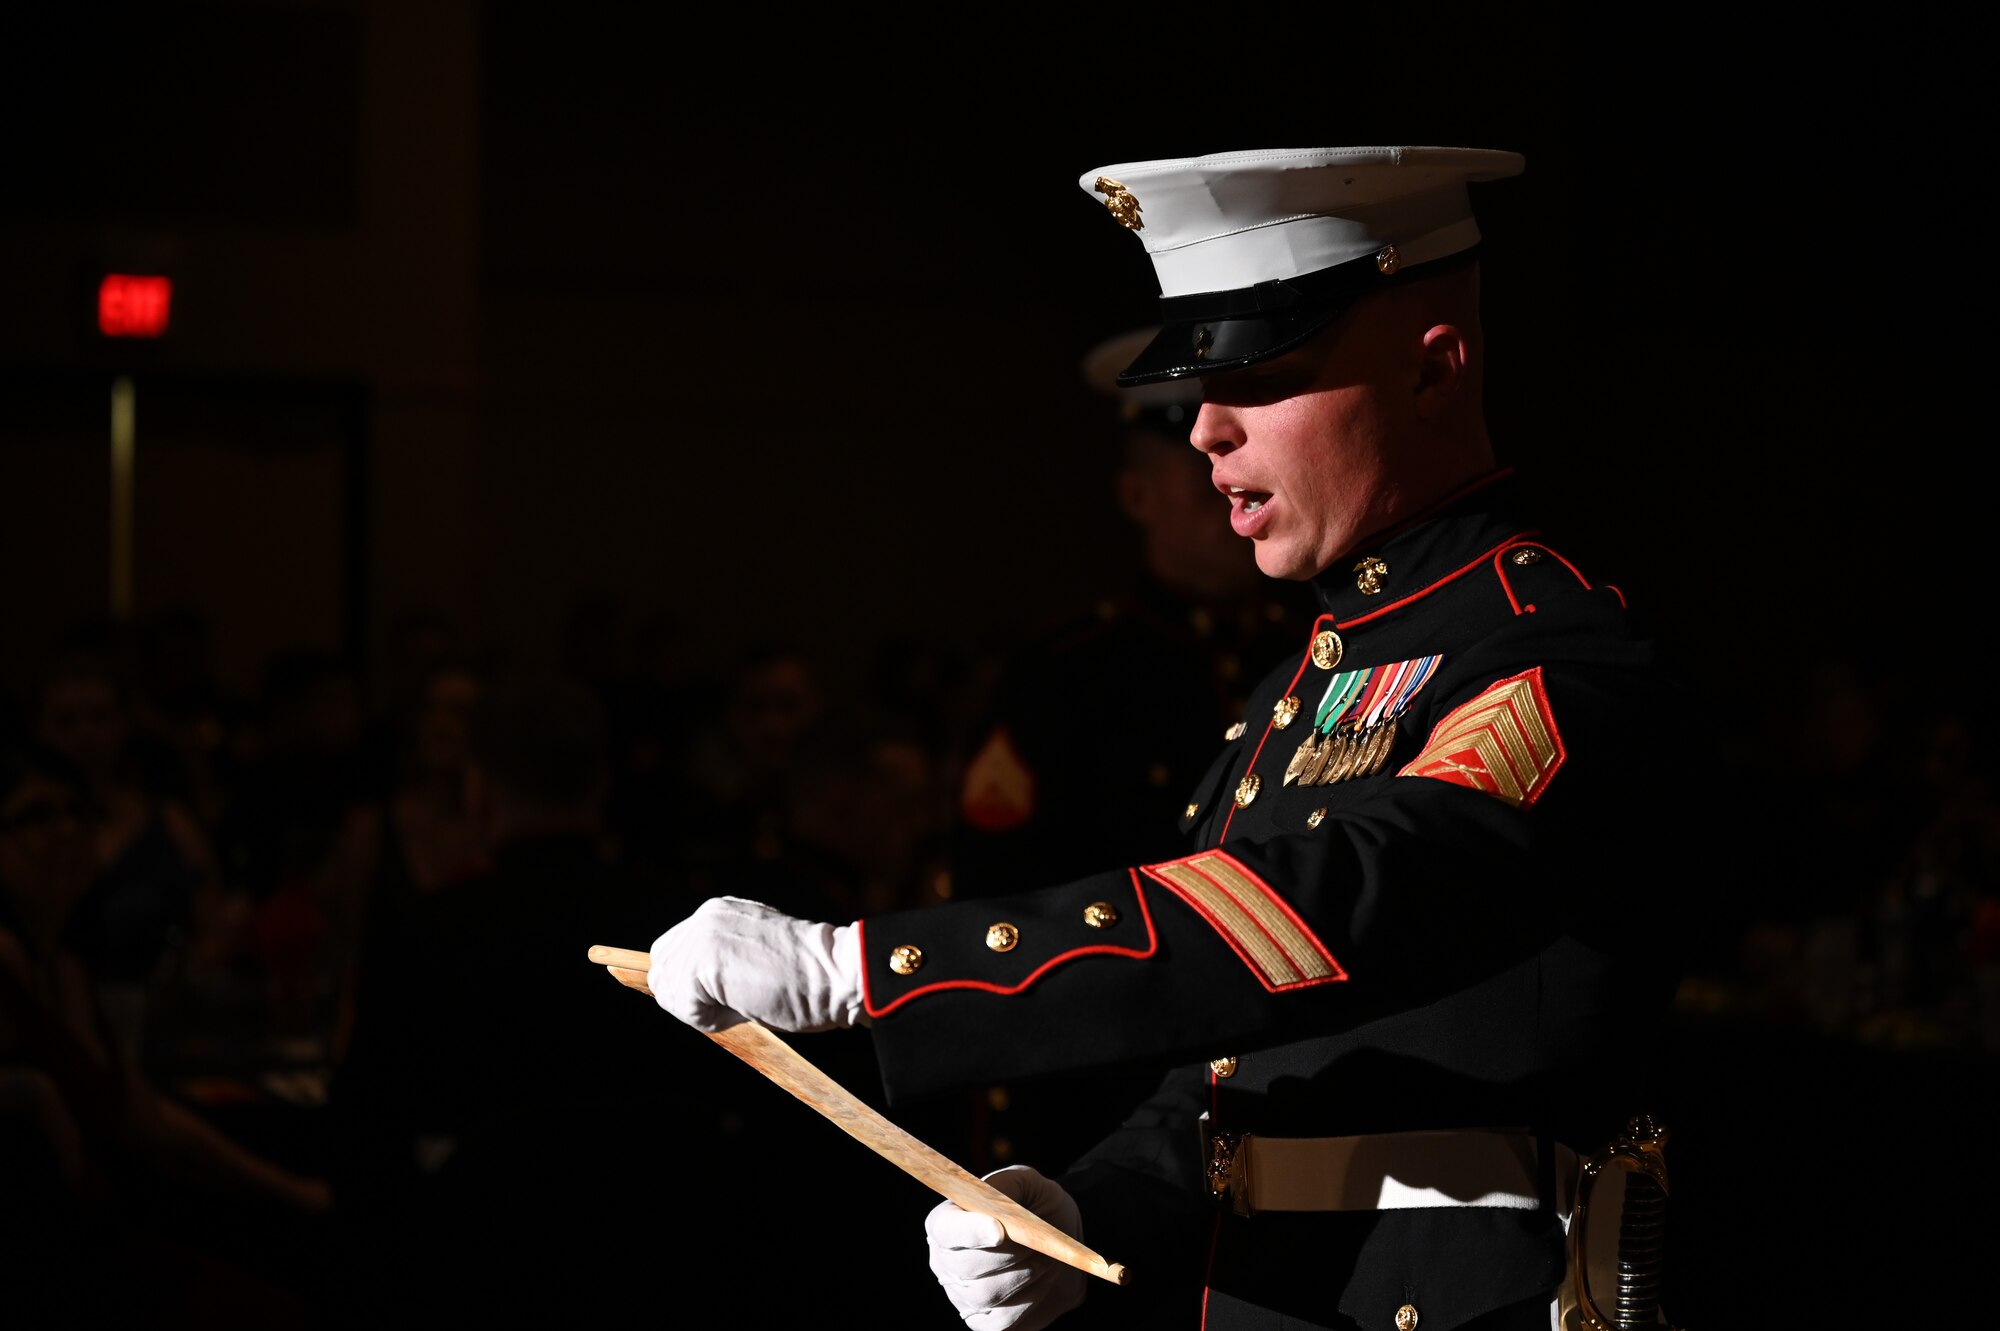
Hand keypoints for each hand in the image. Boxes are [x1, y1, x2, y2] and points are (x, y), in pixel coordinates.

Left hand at [647, 896, 864, 1033]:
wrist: (839, 975)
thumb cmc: (808, 979)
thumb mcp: (754, 959)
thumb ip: (719, 965)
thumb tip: (687, 994)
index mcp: (718, 913)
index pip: (671, 952)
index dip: (688, 983)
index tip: (724, 994)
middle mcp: (706, 917)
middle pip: (661, 971)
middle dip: (688, 996)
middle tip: (735, 1001)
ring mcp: (703, 936)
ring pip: (668, 990)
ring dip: (699, 1009)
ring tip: (743, 1002)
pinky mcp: (705, 961)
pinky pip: (682, 1005)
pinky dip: (707, 1019)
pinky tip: (744, 1006)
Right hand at [927, 1165, 1085, 1329]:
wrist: (1060, 1250)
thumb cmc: (1038, 1210)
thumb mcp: (1028, 1184)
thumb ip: (1009, 1184)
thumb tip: (994, 1199)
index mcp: (948, 1221)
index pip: (944, 1229)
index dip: (969, 1231)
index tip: (1000, 1229)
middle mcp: (946, 1260)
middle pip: (964, 1267)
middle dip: (1009, 1255)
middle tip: (1038, 1244)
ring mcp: (962, 1295)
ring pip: (986, 1295)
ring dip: (1025, 1276)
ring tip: (1045, 1259)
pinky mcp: (984, 1321)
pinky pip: (1003, 1320)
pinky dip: (1030, 1301)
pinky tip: (1041, 1282)